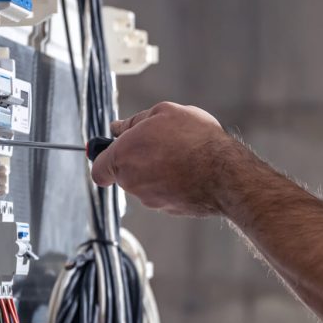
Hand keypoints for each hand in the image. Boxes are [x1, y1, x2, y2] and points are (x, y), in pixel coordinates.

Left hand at [90, 102, 236, 215]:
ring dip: (158, 171)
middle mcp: (132, 183)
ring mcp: (151, 200)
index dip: (104, 159)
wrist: (225, 174)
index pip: (98, 169)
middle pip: (125, 174)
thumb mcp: (163, 113)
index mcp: (123, 157)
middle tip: (162, 143)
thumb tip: (118, 128)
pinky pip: (165, 194)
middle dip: (138, 160)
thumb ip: (134, 122)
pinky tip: (191, 171)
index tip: (114, 151)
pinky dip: (173, 184)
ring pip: (147, 184)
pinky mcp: (170, 210)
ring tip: (182, 155)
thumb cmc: (194, 140)